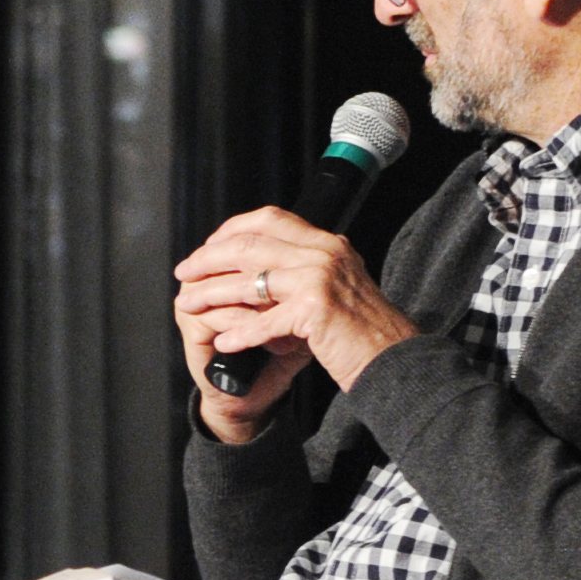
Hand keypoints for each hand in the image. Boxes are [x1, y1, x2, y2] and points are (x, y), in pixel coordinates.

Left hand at [172, 207, 419, 438]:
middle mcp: (325, 253)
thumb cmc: (362, 332)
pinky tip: (222, 342)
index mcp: (327, 244)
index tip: (206, 247)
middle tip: (184, 272)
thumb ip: (303, 271)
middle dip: (209, 258)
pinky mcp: (316, 309)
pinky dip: (240, 332)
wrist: (396, 360)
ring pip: (249, 279)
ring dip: (211, 293)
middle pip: (250, 244)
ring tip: (187, 304)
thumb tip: (258, 266)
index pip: (270, 219)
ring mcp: (321, 278)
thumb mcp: (336, 288)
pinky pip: (264, 320)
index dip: (231, 230)